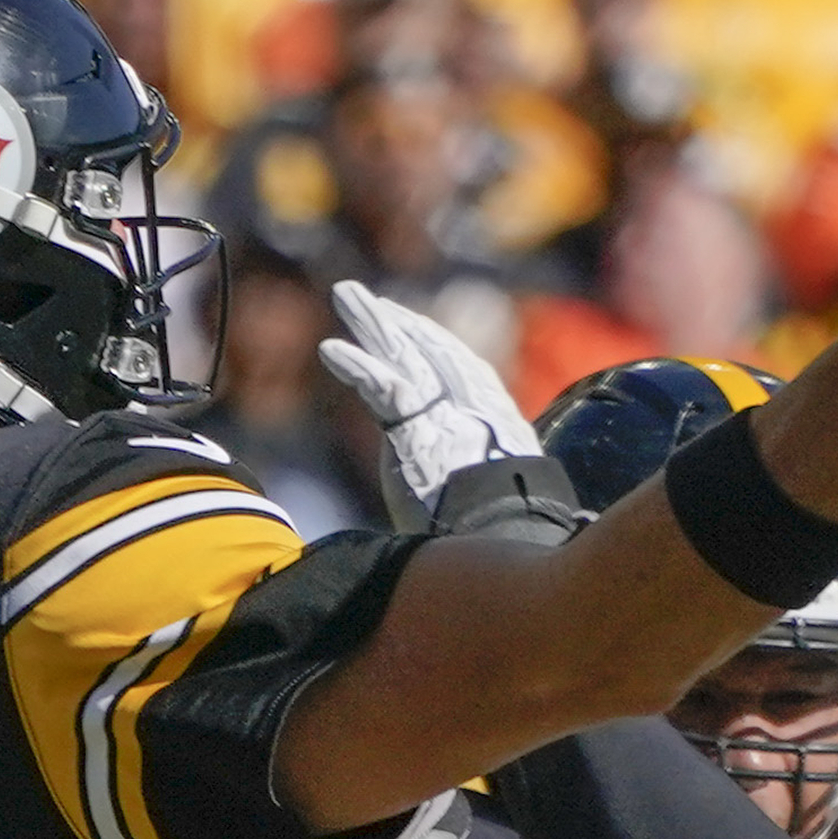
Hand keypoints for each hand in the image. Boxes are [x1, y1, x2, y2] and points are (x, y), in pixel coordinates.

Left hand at [316, 280, 541, 528]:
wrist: (507, 543)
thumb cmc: (501, 536)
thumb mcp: (495, 501)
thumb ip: (479, 483)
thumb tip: (467, 500)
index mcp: (495, 424)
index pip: (462, 369)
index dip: (432, 343)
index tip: (406, 324)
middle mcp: (474, 409)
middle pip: (431, 352)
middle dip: (398, 322)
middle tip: (364, 297)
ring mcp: (448, 416)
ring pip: (405, 358)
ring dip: (372, 324)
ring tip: (345, 294)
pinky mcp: (419, 431)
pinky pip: (384, 389)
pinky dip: (357, 366)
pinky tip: (330, 349)